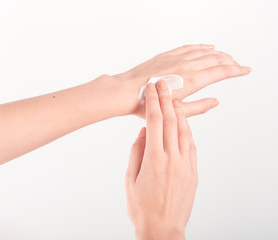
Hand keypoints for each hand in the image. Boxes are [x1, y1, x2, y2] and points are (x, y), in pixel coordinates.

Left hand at [113, 44, 250, 117]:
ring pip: (204, 51)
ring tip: (227, 56)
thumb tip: (215, 101)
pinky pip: (189, 47)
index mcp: (192, 80)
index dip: (236, 70)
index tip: (246, 69)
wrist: (126, 92)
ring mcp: (176, 58)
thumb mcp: (176, 112)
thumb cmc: (148, 104)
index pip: (221, 72)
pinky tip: (208, 47)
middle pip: (215, 59)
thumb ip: (198, 107)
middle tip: (238, 65)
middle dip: (230, 62)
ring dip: (218, 53)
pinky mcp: (166, 55)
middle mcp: (187, 65)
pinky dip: (201, 46)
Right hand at [125, 80, 197, 239]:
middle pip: (171, 121)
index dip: (153, 102)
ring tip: (174, 99)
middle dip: (167, 99)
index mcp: (154, 160)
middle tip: (164, 84)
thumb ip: (136, 152)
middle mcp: (172, 159)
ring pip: (184, 131)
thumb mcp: (130, 179)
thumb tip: (143, 133)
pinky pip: (191, 145)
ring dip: (179, 112)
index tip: (152, 88)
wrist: (162, 229)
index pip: (154, 122)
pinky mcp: (193, 172)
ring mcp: (186, 165)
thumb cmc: (142, 206)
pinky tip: (182, 123)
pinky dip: (187, 130)